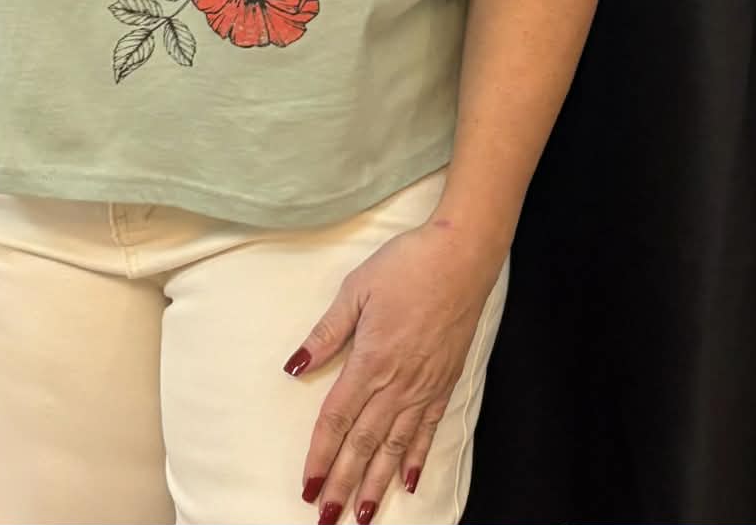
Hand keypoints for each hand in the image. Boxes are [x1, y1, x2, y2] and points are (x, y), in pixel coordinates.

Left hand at [283, 221, 504, 522]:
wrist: (460, 257)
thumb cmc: (405, 266)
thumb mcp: (356, 290)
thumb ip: (326, 333)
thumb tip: (295, 366)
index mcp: (370, 361)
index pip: (337, 419)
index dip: (320, 455)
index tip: (307, 486)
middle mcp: (397, 383)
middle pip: (364, 444)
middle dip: (342, 483)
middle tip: (327, 519)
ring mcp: (424, 387)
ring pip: (395, 448)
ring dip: (376, 483)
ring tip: (361, 515)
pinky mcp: (444, 384)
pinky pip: (427, 431)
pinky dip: (416, 460)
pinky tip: (408, 483)